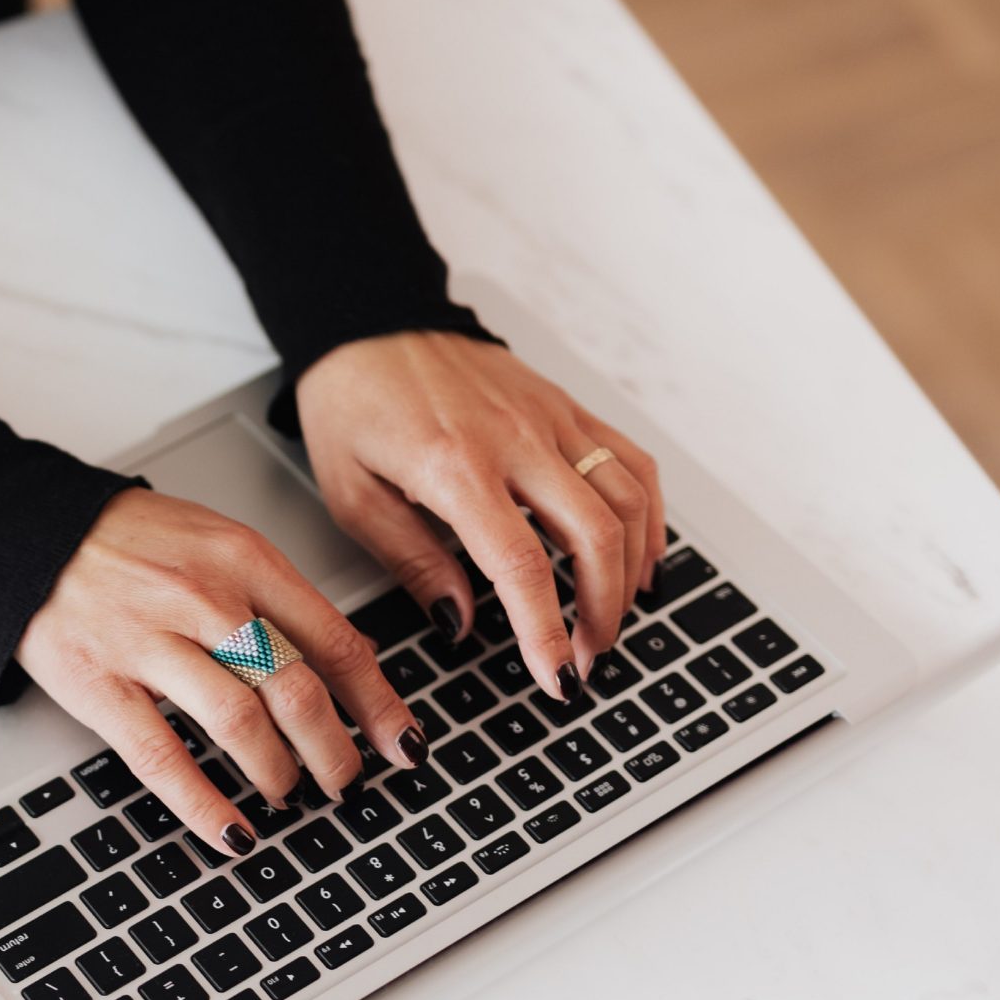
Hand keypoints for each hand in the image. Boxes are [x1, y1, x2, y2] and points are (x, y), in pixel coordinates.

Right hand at [19, 489, 423, 855]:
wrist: (28, 533)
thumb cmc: (127, 542)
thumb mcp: (218, 544)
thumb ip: (279, 598)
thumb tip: (348, 658)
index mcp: (244, 560)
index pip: (334, 641)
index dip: (377, 703)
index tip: (401, 742)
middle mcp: (204, 600)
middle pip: (296, 689)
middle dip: (334, 750)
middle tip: (346, 780)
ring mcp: (150, 644)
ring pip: (241, 724)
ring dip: (278, 774)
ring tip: (287, 794)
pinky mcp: (101, 686)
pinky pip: (164, 757)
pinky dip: (205, 804)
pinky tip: (231, 830)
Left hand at [296, 331, 664, 696]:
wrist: (368, 322)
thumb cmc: (350, 405)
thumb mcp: (353, 495)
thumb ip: (413, 560)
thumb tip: (462, 621)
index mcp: (456, 467)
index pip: (523, 565)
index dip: (548, 631)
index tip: (559, 677)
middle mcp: (516, 439)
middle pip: (594, 537)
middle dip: (601, 610)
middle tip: (586, 658)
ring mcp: (550, 417)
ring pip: (626, 500)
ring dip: (630, 570)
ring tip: (610, 619)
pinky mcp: (566, 405)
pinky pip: (630, 461)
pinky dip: (648, 514)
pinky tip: (639, 555)